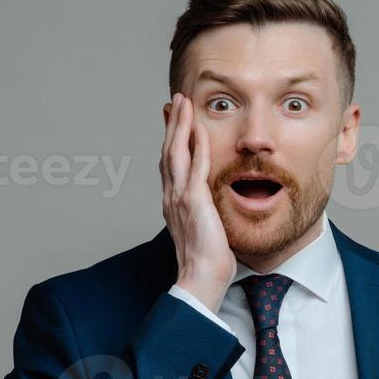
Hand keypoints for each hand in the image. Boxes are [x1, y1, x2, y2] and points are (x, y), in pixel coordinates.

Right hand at [160, 93, 233, 311]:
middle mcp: (171, 196)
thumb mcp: (202, 231)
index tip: (173, 120)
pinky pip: (196, 166)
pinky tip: (199, 128)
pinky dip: (196, 144)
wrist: (201, 277)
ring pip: (176, 152)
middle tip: (175, 101)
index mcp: (173, 202)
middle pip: (168, 150)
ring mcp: (180, 197)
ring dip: (180, 125)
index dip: (170, 139)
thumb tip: (210, 210)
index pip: (170, 164)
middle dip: (172, 123)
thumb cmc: (205, 261)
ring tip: (183, 103)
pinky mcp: (194, 201)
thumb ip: (202, 214)